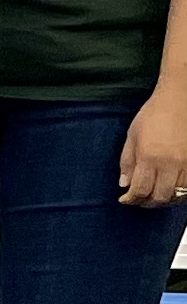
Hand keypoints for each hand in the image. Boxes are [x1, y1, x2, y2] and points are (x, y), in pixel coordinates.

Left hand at [122, 81, 186, 206]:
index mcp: (149, 157)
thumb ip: (127, 162)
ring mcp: (186, 163)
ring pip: (177, 194)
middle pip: (160, 196)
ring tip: (154, 196)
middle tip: (139, 201)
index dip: (131, 199)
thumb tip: (124, 183)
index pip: (140, 189)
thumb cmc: (154, 114)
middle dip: (147, 202)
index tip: (126, 200)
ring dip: (164, 199)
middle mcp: (170, 163)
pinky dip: (179, 192)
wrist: (179, 101)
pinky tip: (170, 189)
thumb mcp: (132, 136)